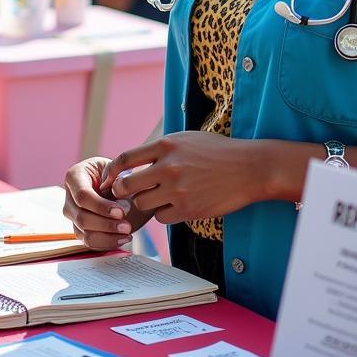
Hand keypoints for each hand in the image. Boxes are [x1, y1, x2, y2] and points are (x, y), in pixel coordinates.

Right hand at [63, 156, 153, 250]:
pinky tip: (123, 238)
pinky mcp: (80, 230)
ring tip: (127, 233)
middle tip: (127, 226)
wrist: (117, 183)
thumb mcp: (117, 170)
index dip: (101, 206)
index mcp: (74, 176)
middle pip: (81, 217)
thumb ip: (117, 181)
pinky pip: (91, 243)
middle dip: (106, 224)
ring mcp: (73, 215)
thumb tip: (118, 199)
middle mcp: (69, 197)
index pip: (82, 195)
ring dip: (108, 237)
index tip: (120, 212)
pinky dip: (108, 243)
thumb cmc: (116, 172)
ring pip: (85, 233)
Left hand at [103, 132, 268, 224]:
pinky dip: (163, 214)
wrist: (249, 168)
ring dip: (145, 203)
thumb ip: (159, 150)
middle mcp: (168, 167)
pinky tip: (175, 206)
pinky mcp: (189, 209)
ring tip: (157, 198)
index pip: (125, 159)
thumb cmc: (216, 152)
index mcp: (165, 146)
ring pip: (142, 204)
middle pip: (128, 185)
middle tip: (128, 194)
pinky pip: (161, 217)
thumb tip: (133, 163)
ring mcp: (178, 189)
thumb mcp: (185, 139)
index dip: (111, 172)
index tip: (107, 180)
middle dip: (123, 192)